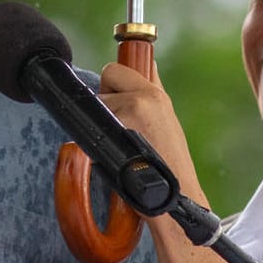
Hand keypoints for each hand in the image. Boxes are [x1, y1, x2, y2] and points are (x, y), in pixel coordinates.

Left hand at [98, 62, 212, 211]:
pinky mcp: (110, 136)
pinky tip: (110, 151)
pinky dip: (93, 137)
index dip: (114, 82)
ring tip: (119, 142)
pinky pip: (88, 125)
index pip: (117, 68)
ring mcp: (125, 116)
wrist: (174, 197)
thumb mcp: (168, 118)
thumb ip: (154, 89)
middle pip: (104, 79)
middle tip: (119, 123)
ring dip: (100, 119)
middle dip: (106, 96)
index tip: (116, 92)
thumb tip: (147, 65)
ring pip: (95, 103)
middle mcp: (141, 100)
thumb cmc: (170, 163)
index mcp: (155, 95)